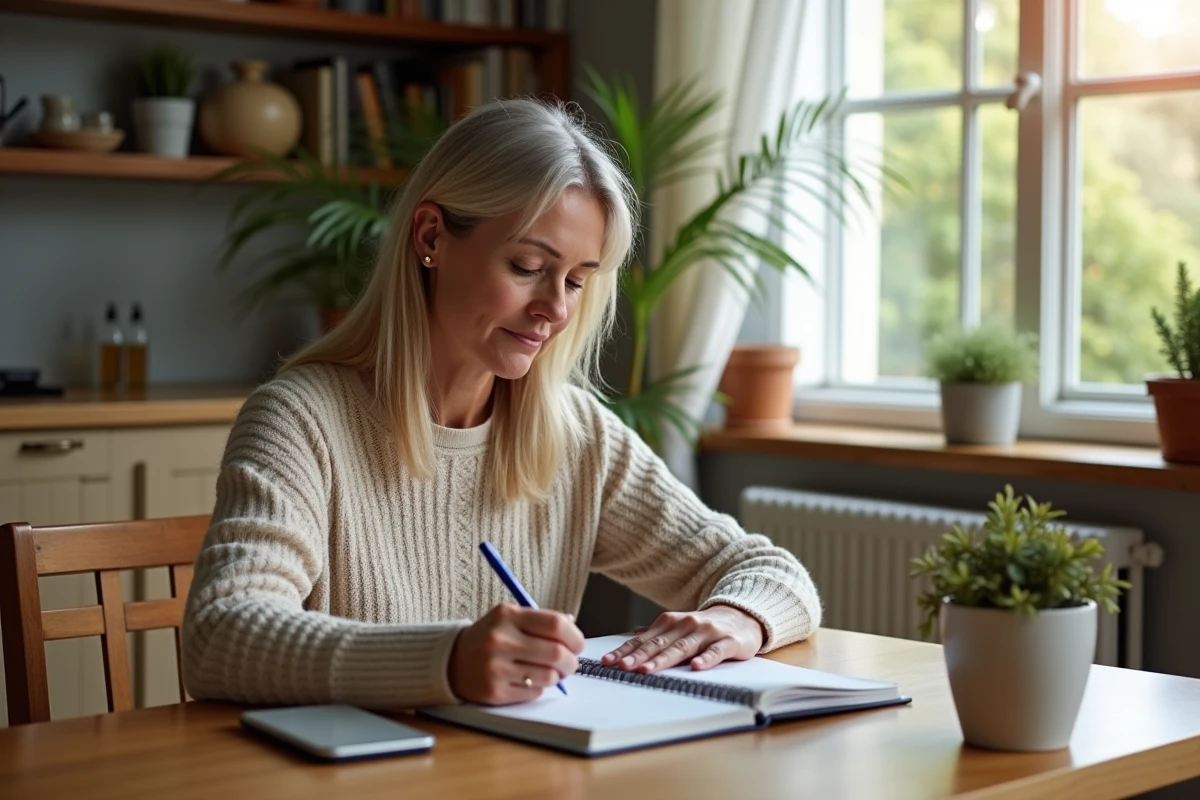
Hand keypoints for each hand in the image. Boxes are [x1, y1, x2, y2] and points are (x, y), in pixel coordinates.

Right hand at [449, 603, 583, 704]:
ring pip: (548, 676)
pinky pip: (534, 692)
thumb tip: (571, 623)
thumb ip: (540, 619)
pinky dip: (539, 688)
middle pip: (556, 652)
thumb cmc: (489, 637)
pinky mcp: (495, 692)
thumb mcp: (510, 618)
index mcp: (507, 615)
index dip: (574, 636)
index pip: (555, 624)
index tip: (578, 643)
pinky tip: (528, 680)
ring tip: (551, 672)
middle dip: (572, 661)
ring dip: (557, 676)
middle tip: (571, 663)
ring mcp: (496, 668)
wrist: (451, 661)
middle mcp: (500, 640)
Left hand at [600, 605, 764, 673]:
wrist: (743, 616)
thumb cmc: (706, 626)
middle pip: (660, 643)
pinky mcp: (728, 642)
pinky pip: (715, 652)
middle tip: (622, 667)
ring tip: (648, 669)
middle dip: (639, 656)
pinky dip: (706, 659)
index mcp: (671, 623)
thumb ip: (657, 633)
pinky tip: (696, 668)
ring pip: (683, 647)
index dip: (626, 651)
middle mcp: (686, 625)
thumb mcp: (679, 627)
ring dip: (664, 659)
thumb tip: (632, 636)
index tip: (609, 661)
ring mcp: (707, 633)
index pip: (644, 639)